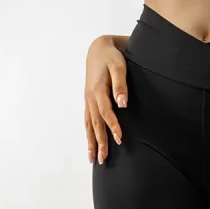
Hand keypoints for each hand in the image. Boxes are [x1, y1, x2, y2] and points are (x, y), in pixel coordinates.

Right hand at [84, 35, 127, 163]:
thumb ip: (120, 85)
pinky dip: (88, 133)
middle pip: (95, 124)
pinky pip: (87, 121)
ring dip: (91, 142)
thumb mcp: (119, 67)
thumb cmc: (111, 57)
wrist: (98, 49)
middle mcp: (90, 98)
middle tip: (103, 159)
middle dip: (99, 142)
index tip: (119, 139)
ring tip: (94, 159)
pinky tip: (90, 143)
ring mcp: (88, 100)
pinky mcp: (88, 101)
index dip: (112, 126)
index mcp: (97, 90)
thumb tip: (122, 103)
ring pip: (89, 125)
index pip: (105, 112)